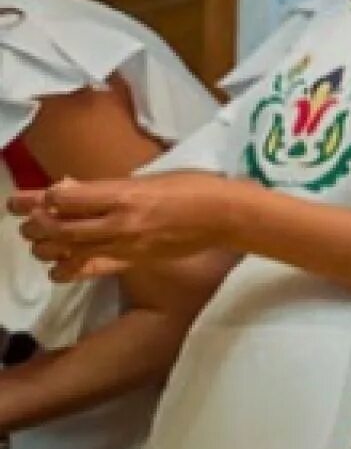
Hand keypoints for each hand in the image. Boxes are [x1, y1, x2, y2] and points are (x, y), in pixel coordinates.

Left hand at [10, 174, 240, 280]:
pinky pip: (94, 268)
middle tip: (27, 221)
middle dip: (36, 225)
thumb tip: (72, 188)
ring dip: (47, 248)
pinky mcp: (135, 260)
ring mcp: (127, 245)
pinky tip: (58, 270)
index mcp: (123, 194)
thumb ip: (108, 186)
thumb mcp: (148, 178)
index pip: (65, 199)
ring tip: (39, 242)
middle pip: (60, 227)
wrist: (225, 216)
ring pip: (71, 251)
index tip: (31, 198)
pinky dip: (71, 270)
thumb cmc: (193, 187)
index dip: (41, 199)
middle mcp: (120, 222)